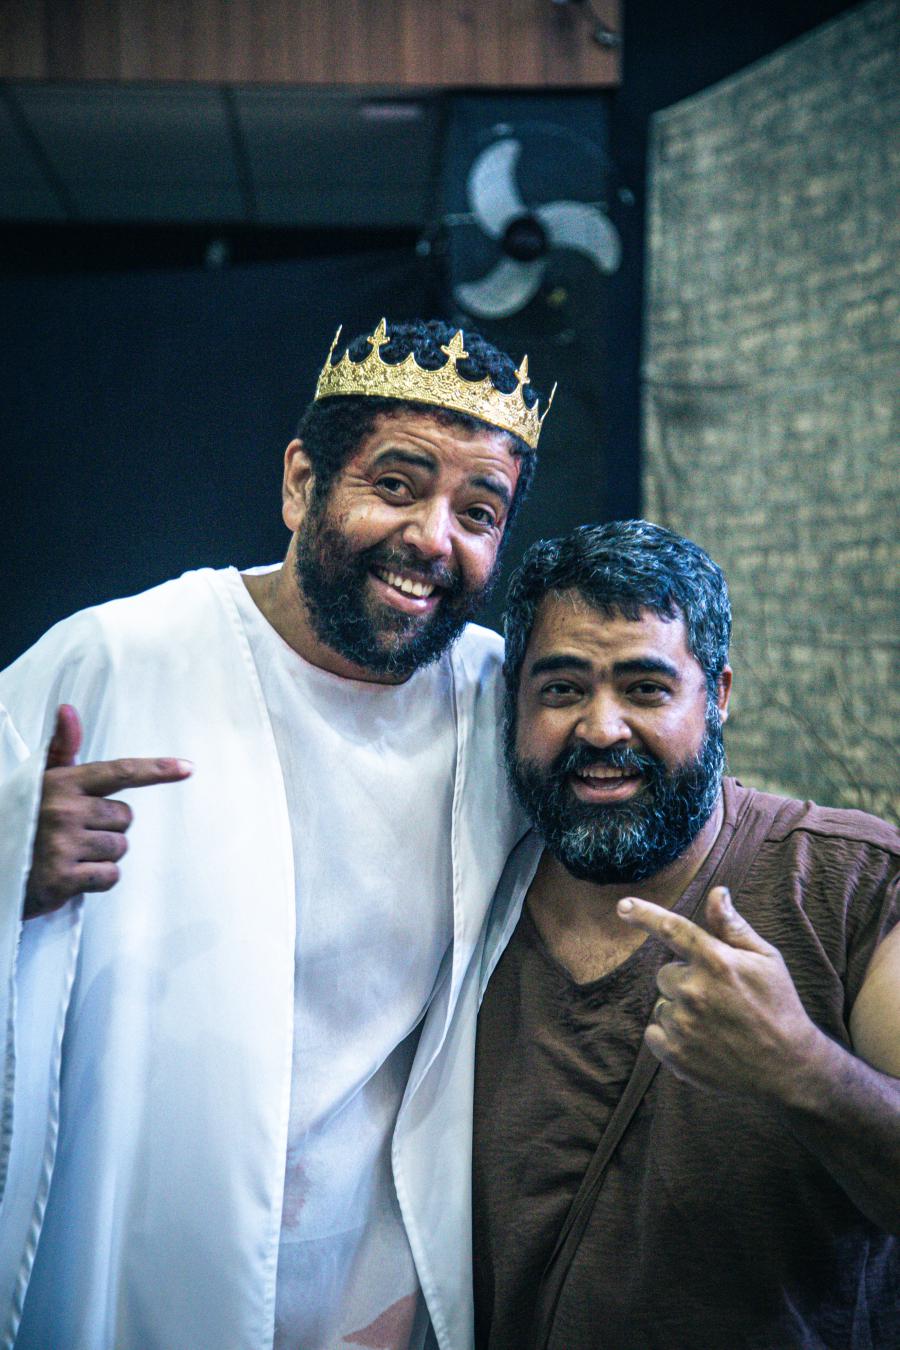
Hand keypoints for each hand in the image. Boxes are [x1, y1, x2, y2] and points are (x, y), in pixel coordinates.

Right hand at [23, 705, 192, 918]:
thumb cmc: (22, 819)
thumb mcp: (38, 782)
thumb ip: (61, 749)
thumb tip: (68, 709)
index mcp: (61, 782)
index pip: (119, 772)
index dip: (156, 770)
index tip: (187, 768)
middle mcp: (64, 810)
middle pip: (125, 817)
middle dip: (108, 827)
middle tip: (75, 833)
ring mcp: (63, 845)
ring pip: (119, 848)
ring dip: (101, 855)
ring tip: (70, 854)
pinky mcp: (63, 878)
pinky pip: (109, 876)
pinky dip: (97, 880)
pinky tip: (73, 875)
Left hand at [617, 886, 819, 1099]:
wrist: (787, 1068)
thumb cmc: (778, 1005)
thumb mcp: (766, 959)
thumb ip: (733, 926)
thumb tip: (716, 892)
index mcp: (715, 961)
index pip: (671, 929)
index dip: (644, 914)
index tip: (623, 906)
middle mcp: (694, 990)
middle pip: (666, 974)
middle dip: (685, 981)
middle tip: (718, 998)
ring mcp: (683, 1023)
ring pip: (662, 1004)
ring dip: (680, 1010)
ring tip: (715, 1023)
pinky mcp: (675, 1053)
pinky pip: (653, 1032)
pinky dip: (670, 1036)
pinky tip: (701, 1041)